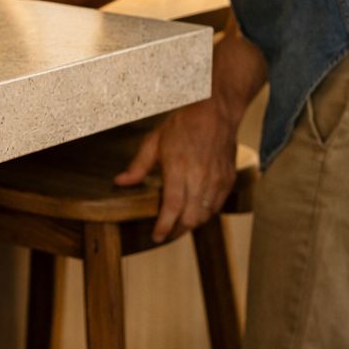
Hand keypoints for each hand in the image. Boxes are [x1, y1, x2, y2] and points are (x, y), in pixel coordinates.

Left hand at [115, 97, 239, 243]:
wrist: (216, 111)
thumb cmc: (183, 124)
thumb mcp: (154, 141)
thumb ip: (138, 165)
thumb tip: (120, 182)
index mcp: (179, 168)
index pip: (172, 207)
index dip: (164, 226)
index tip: (156, 236)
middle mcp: (200, 177)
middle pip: (191, 218)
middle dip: (177, 230)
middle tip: (165, 233)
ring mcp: (217, 180)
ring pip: (205, 215)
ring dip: (191, 224)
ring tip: (178, 225)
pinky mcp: (228, 180)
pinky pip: (217, 206)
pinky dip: (205, 213)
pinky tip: (195, 212)